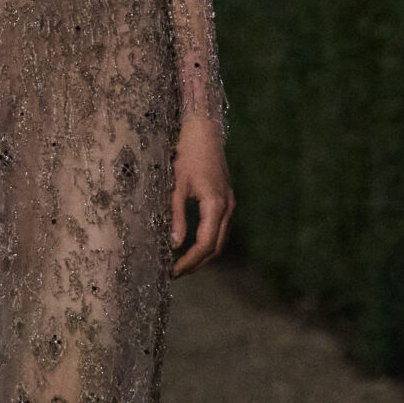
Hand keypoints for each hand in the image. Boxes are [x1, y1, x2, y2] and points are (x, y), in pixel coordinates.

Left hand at [171, 112, 233, 274]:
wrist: (203, 129)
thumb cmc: (186, 152)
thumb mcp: (176, 184)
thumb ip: (176, 215)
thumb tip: (174, 243)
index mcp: (215, 204)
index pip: (205, 244)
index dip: (190, 261)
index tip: (173, 271)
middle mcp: (227, 207)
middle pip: (216, 247)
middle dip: (197, 263)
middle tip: (175, 273)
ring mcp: (229, 203)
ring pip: (220, 239)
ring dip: (203, 255)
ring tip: (182, 264)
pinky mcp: (226, 199)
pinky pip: (220, 228)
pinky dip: (208, 242)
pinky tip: (191, 245)